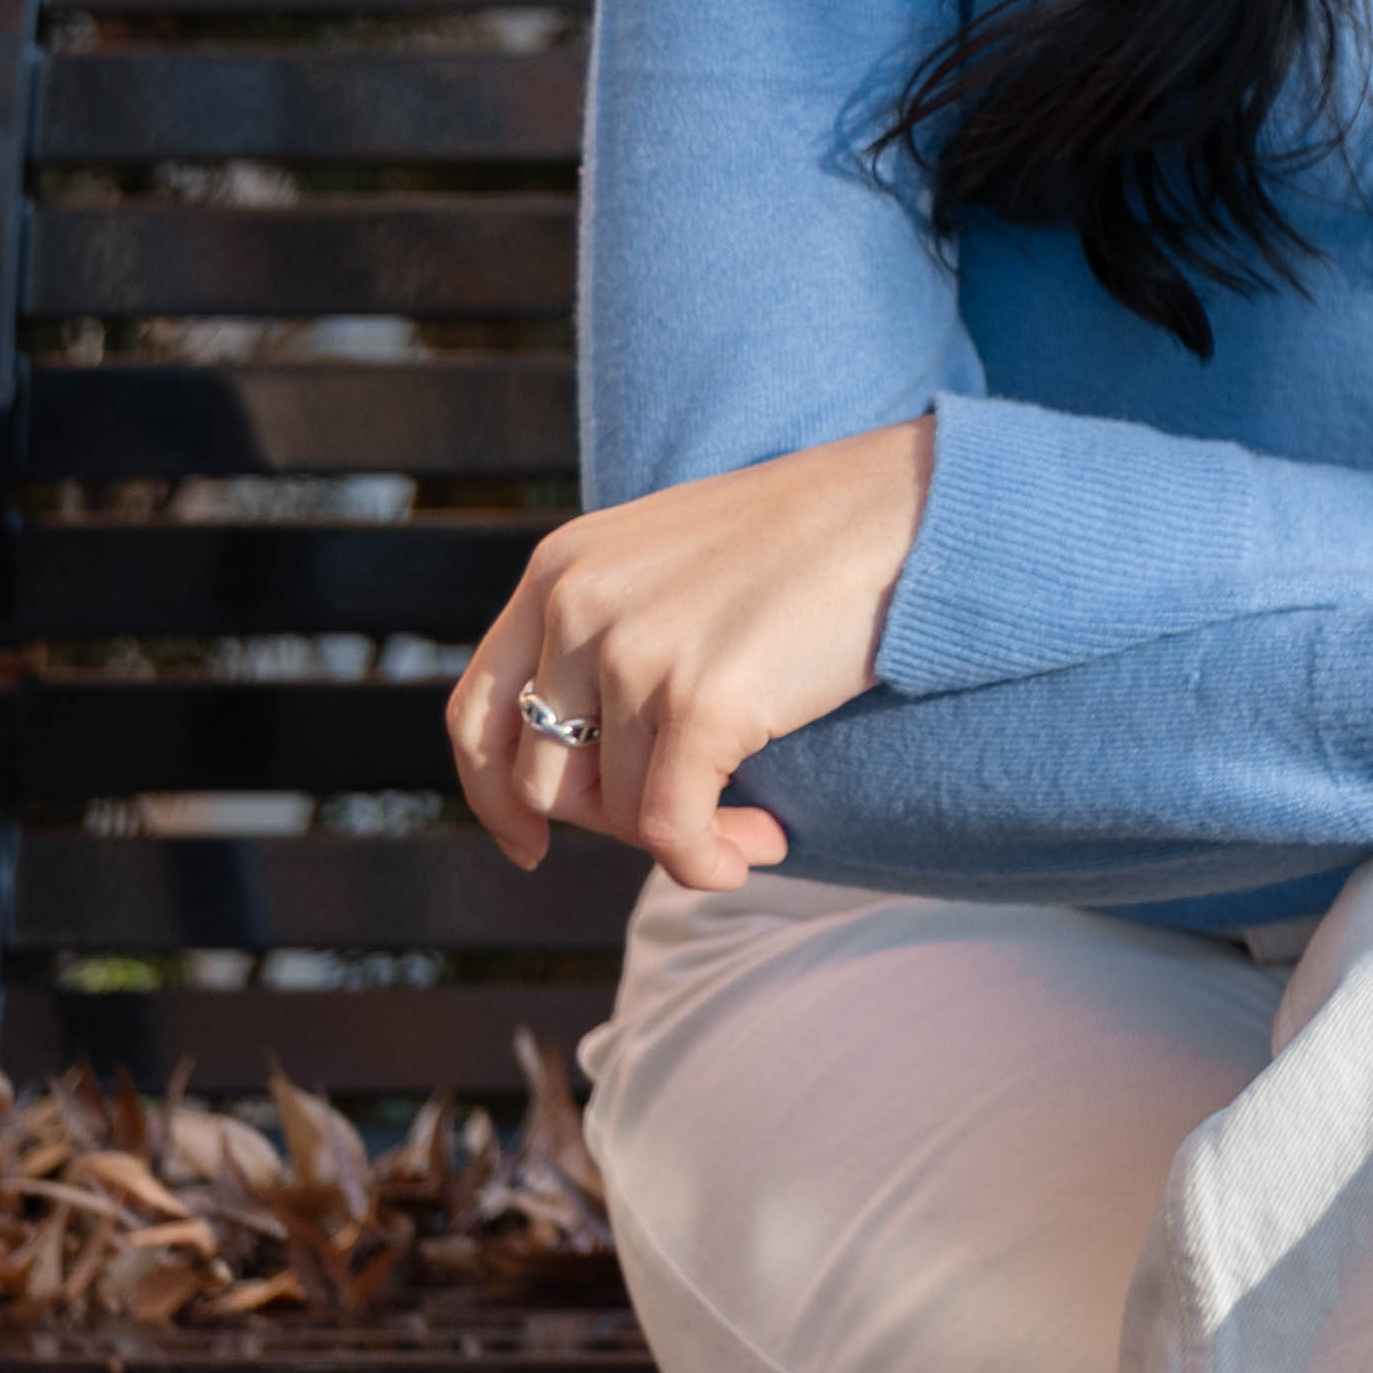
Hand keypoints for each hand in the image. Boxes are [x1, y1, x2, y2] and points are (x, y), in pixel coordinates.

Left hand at [444, 413, 934, 893]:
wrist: (898, 510)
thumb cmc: (797, 546)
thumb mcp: (661, 567)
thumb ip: (602, 639)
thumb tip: (578, 780)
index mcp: (559, 570)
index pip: (474, 711)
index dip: (489, 796)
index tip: (528, 846)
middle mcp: (580, 607)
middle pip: (546, 781)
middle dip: (615, 822)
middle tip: (690, 818)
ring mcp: (637, 652)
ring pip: (619, 813)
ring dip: (686, 841)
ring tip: (751, 824)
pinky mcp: (702, 699)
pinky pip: (672, 833)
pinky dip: (709, 862)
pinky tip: (761, 846)